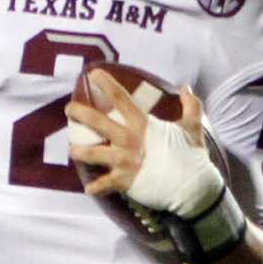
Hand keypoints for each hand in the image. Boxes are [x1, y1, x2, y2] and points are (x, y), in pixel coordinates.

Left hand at [68, 72, 218, 217]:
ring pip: (93, 154)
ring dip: (80, 151)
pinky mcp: (124, 181)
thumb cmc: (192, 156)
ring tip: (71, 150)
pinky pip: (104, 185)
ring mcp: (124, 161)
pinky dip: (96, 188)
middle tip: (69, 109)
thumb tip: (186, 89)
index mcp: (142, 124)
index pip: (121, 98)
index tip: (93, 74)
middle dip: (80, 113)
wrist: (192, 187)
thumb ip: (190, 106)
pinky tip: (88, 189)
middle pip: (97, 122)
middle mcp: (128, 140)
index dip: (106, 84)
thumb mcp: (193, 127)